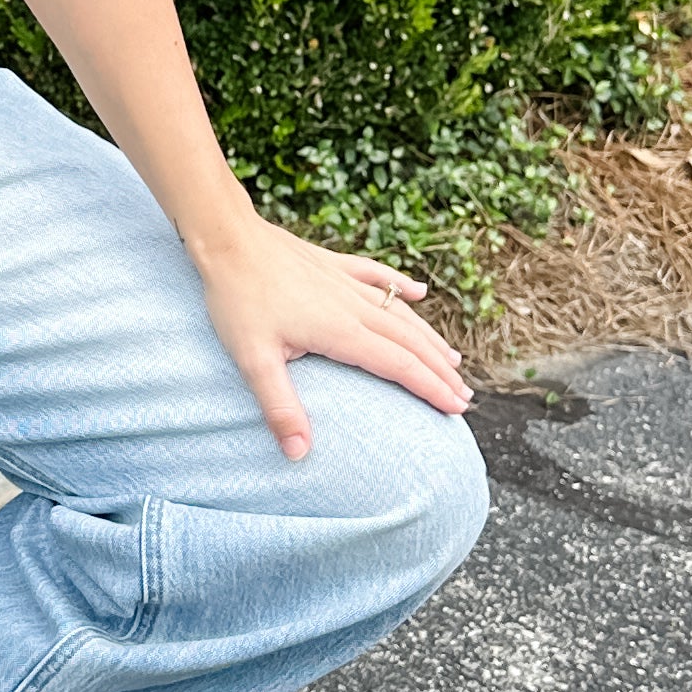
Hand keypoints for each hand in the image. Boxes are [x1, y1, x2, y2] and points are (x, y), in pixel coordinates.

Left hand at [190, 209, 470, 461]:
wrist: (227, 238)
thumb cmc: (236, 300)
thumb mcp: (253, 360)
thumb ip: (280, 407)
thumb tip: (299, 454)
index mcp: (340, 331)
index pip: (398, 365)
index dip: (430, 388)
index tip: (456, 408)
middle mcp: (352, 305)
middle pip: (408, 341)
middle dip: (439, 370)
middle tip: (464, 396)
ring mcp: (344, 281)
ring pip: (399, 312)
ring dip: (428, 337)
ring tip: (452, 359)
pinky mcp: (331, 264)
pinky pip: (376, 275)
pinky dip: (400, 285)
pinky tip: (419, 290)